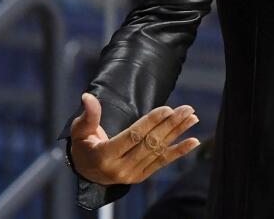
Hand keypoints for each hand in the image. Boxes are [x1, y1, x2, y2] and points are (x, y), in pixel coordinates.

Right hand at [68, 93, 200, 185]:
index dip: (151, 122)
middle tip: (187, 109)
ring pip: (159, 151)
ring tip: (193, 118)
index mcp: (104, 156)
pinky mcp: (140, 177)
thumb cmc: (83, 146)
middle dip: (171, 125)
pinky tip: (194, 142)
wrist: (86, 171)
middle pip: (150, 143)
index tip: (167, 109)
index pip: (133, 136)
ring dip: (178, 134)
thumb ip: (88, 115)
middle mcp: (120, 168)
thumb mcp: (80, 131)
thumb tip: (88, 97)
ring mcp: (132, 175)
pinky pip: (162, 163)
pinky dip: (179, 152)